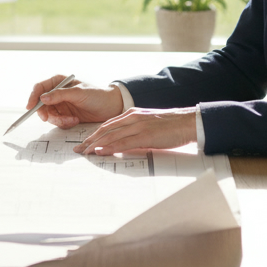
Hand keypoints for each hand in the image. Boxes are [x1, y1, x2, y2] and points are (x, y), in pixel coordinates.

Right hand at [27, 75, 123, 128]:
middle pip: (41, 104)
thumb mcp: (78, 93)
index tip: (30, 107)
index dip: (32, 97)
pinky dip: (64, 123)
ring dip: (58, 120)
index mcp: (59, 81)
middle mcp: (57, 93)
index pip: (39, 88)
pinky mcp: (65, 115)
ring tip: (71, 120)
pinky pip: (57, 122)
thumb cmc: (97, 95)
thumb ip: (60, 95)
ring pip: (49, 115)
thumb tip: (42, 98)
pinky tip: (74, 121)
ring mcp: (61, 105)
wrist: (111, 107)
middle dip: (46, 113)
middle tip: (51, 119)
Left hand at [76, 107, 198, 154]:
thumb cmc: (171, 125)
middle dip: (89, 140)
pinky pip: (123, 143)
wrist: (188, 122)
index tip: (84, 142)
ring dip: (95, 145)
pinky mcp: (145, 135)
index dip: (94, 134)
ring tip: (84, 153)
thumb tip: (125, 141)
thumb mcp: (149, 124)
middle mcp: (132, 118)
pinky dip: (110, 148)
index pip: (107, 125)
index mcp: (132, 113)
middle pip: (105, 130)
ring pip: (111, 136)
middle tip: (78, 149)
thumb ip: (136, 130)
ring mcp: (138, 126)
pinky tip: (100, 152)